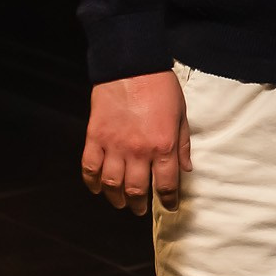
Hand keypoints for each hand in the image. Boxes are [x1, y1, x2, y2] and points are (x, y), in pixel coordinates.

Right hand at [82, 71, 191, 213]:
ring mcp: (114, 145)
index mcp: (163, 146)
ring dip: (116, 198)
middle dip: (139, 205)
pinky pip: (90, 167)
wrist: (131, 66)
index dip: (168, 200)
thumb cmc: (160, 88)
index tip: (170, 206)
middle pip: (136, 190)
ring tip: (121, 203)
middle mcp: (138, 151)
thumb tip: (186, 169)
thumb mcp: (181, 116)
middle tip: (141, 209)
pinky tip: (98, 188)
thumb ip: (183, 145)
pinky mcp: (95, 137)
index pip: (166, 185)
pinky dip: (92, 182)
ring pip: (112, 184)